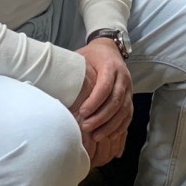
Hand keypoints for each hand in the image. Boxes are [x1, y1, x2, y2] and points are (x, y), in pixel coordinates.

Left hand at [70, 39, 132, 162]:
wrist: (109, 48)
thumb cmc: (92, 55)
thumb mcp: (82, 56)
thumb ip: (74, 70)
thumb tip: (55, 84)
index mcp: (111, 66)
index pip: (106, 86)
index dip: (95, 101)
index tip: (82, 112)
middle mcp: (123, 77)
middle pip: (116, 101)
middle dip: (101, 117)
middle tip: (86, 127)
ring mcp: (129, 88)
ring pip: (124, 110)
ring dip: (110, 125)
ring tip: (96, 136)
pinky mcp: (130, 97)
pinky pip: (128, 114)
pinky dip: (120, 127)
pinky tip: (109, 135)